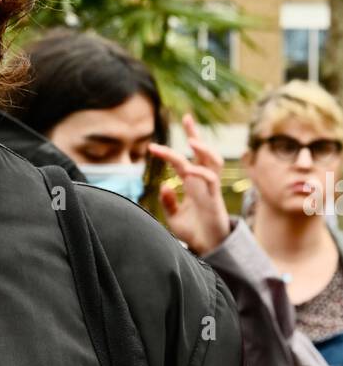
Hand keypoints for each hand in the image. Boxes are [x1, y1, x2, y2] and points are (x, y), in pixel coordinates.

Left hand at [149, 114, 230, 255]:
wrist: (208, 248)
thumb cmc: (193, 232)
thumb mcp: (174, 217)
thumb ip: (168, 202)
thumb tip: (164, 184)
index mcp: (191, 183)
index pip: (182, 160)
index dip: (168, 151)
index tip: (151, 145)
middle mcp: (202, 182)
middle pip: (202, 151)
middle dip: (195, 133)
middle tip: (186, 117)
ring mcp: (210, 188)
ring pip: (213, 160)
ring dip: (203, 149)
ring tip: (191, 139)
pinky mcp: (214, 199)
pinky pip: (211, 180)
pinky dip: (200, 173)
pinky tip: (188, 170)